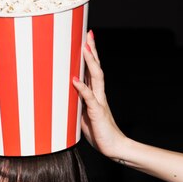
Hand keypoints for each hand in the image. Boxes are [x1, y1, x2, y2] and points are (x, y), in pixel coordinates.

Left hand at [72, 30, 126, 158]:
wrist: (114, 147)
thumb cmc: (99, 132)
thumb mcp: (84, 115)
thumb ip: (78, 103)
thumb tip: (68, 93)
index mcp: (96, 94)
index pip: (93, 70)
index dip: (90, 54)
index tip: (86, 39)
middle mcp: (99, 94)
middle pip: (96, 67)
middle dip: (92, 50)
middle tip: (88, 33)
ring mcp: (99, 102)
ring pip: (96, 77)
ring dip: (90, 62)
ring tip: (84, 48)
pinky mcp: (97, 113)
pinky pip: (89, 98)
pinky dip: (81, 88)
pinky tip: (74, 79)